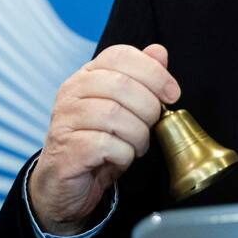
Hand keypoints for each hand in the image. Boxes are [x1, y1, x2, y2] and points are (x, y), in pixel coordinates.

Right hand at [29, 43, 179, 234]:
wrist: (65, 185)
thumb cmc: (98, 143)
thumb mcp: (124, 109)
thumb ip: (141, 78)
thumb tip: (158, 51)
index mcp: (85, 76)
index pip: (120, 55)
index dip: (153, 71)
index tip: (172, 93)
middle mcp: (71, 93)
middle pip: (121, 85)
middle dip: (148, 108)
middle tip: (151, 125)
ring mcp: (65, 120)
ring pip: (115, 115)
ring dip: (138, 135)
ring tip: (136, 145)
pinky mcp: (67, 149)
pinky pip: (107, 145)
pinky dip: (124, 154)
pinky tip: (120, 157)